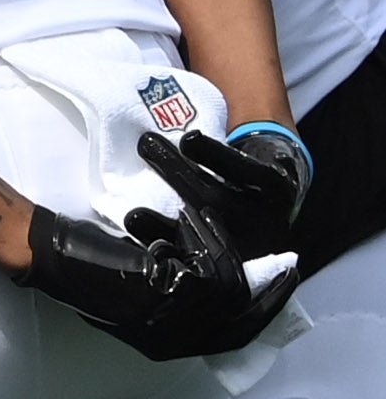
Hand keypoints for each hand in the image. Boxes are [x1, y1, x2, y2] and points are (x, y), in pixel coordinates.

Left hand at [18, 195, 295, 360]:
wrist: (47, 252)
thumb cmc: (85, 262)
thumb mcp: (144, 284)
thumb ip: (182, 292)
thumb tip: (225, 285)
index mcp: (163, 345)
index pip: (229, 340)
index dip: (261, 315)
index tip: (281, 286)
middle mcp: (168, 343)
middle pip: (241, 326)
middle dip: (268, 295)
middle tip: (287, 267)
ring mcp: (165, 323)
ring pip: (229, 291)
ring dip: (223, 250)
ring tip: (204, 219)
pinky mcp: (163, 296)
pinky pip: (209, 270)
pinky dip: (206, 240)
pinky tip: (192, 218)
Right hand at [139, 127, 308, 263]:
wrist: (267, 162)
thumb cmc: (216, 189)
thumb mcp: (190, 213)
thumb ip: (166, 222)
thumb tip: (115, 218)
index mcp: (223, 257)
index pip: (187, 256)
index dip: (157, 238)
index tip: (130, 218)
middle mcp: (248, 241)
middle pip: (201, 226)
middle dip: (163, 199)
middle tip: (133, 170)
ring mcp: (268, 215)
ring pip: (219, 198)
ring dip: (179, 170)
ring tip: (148, 143)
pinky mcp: (282, 185)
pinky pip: (248, 172)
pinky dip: (216, 156)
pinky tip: (190, 141)